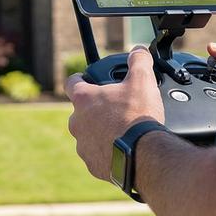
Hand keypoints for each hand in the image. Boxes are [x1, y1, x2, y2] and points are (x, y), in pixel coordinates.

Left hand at [64, 46, 165, 180]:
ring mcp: (82, 145)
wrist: (143, 155)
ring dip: (100, 131)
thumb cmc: (138, 117)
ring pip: (88, 134)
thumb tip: (139, 51)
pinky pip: (97, 155)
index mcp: (84, 100)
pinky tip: (123, 149)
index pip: (71, 82)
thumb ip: (138, 61)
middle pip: (81, 111)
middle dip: (96, 109)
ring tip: (122, 131)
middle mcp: (76, 122)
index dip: (80, 79)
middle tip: (116, 109)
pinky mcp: (92, 164)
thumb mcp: (142, 80)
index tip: (87, 80)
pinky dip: (107, 152)